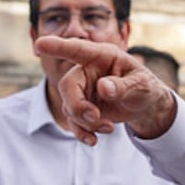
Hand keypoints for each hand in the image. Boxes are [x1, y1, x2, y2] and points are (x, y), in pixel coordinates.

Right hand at [32, 36, 174, 144]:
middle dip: (78, 106)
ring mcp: (82, 89)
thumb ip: (123, 86)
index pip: (76, 49)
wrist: (144, 106)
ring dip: (85, 123)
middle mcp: (87, 71)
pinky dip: (82, 132)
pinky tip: (94, 140)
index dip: (57, 46)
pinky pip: (73, 121)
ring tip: (108, 128)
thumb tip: (102, 88)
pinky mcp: (82, 107)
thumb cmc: (144, 87)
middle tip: (95, 118)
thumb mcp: (141, 85)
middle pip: (67, 86)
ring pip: (70, 107)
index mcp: (101, 56)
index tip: (39, 45)